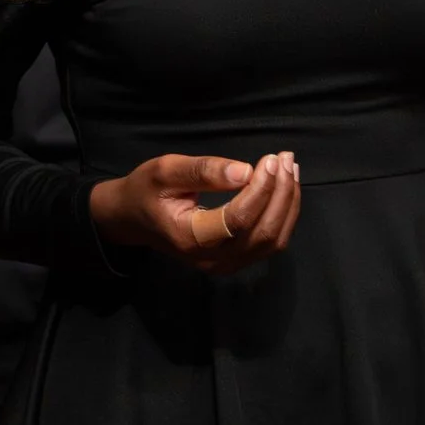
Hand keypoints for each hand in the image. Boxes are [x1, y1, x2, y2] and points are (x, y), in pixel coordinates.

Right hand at [90, 151, 300, 275]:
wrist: (133, 220)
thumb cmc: (145, 191)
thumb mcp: (165, 171)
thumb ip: (203, 171)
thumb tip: (245, 171)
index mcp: (191, 238)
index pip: (238, 219)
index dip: (261, 189)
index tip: (270, 160)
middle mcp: (211, 259)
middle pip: (262, 233)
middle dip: (281, 194)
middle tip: (286, 159)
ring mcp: (225, 264)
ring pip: (272, 241)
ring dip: (288, 204)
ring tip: (290, 169)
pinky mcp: (235, 260)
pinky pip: (270, 244)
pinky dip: (284, 216)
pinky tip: (284, 189)